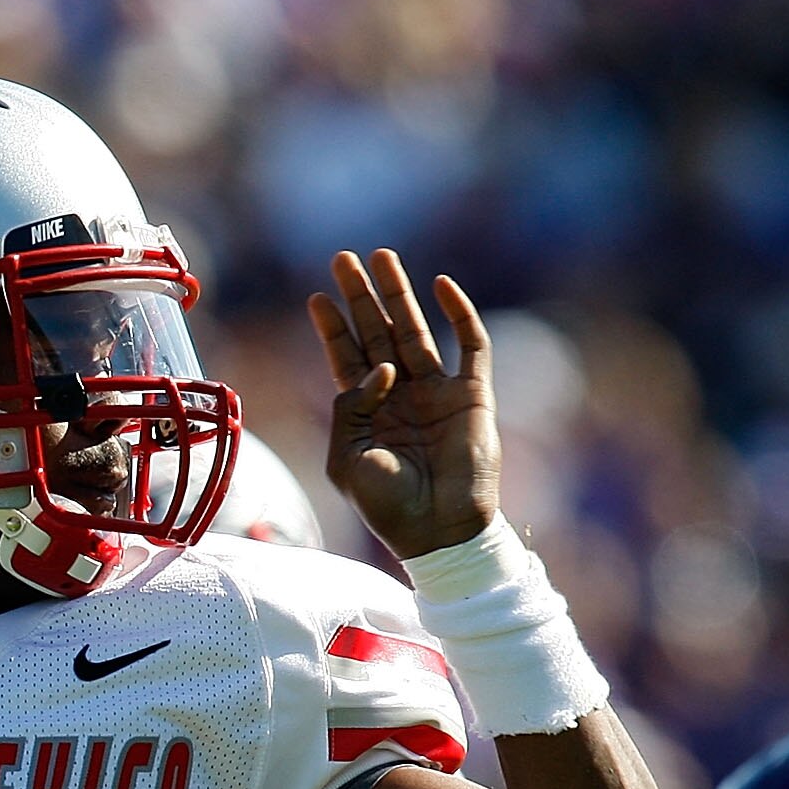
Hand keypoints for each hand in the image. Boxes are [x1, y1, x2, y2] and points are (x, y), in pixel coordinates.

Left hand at [307, 250, 500, 561]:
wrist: (438, 532)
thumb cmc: (388, 506)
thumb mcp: (348, 459)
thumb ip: (350, 408)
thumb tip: (377, 367)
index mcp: (367, 413)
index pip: (346, 358)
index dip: (333, 327)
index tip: (317, 296)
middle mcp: (400, 397)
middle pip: (377, 333)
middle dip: (360, 296)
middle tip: (343, 259)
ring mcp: (436, 393)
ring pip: (416, 330)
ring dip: (398, 294)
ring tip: (381, 257)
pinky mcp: (471, 396)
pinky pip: (470, 344)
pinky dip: (458, 313)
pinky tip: (440, 285)